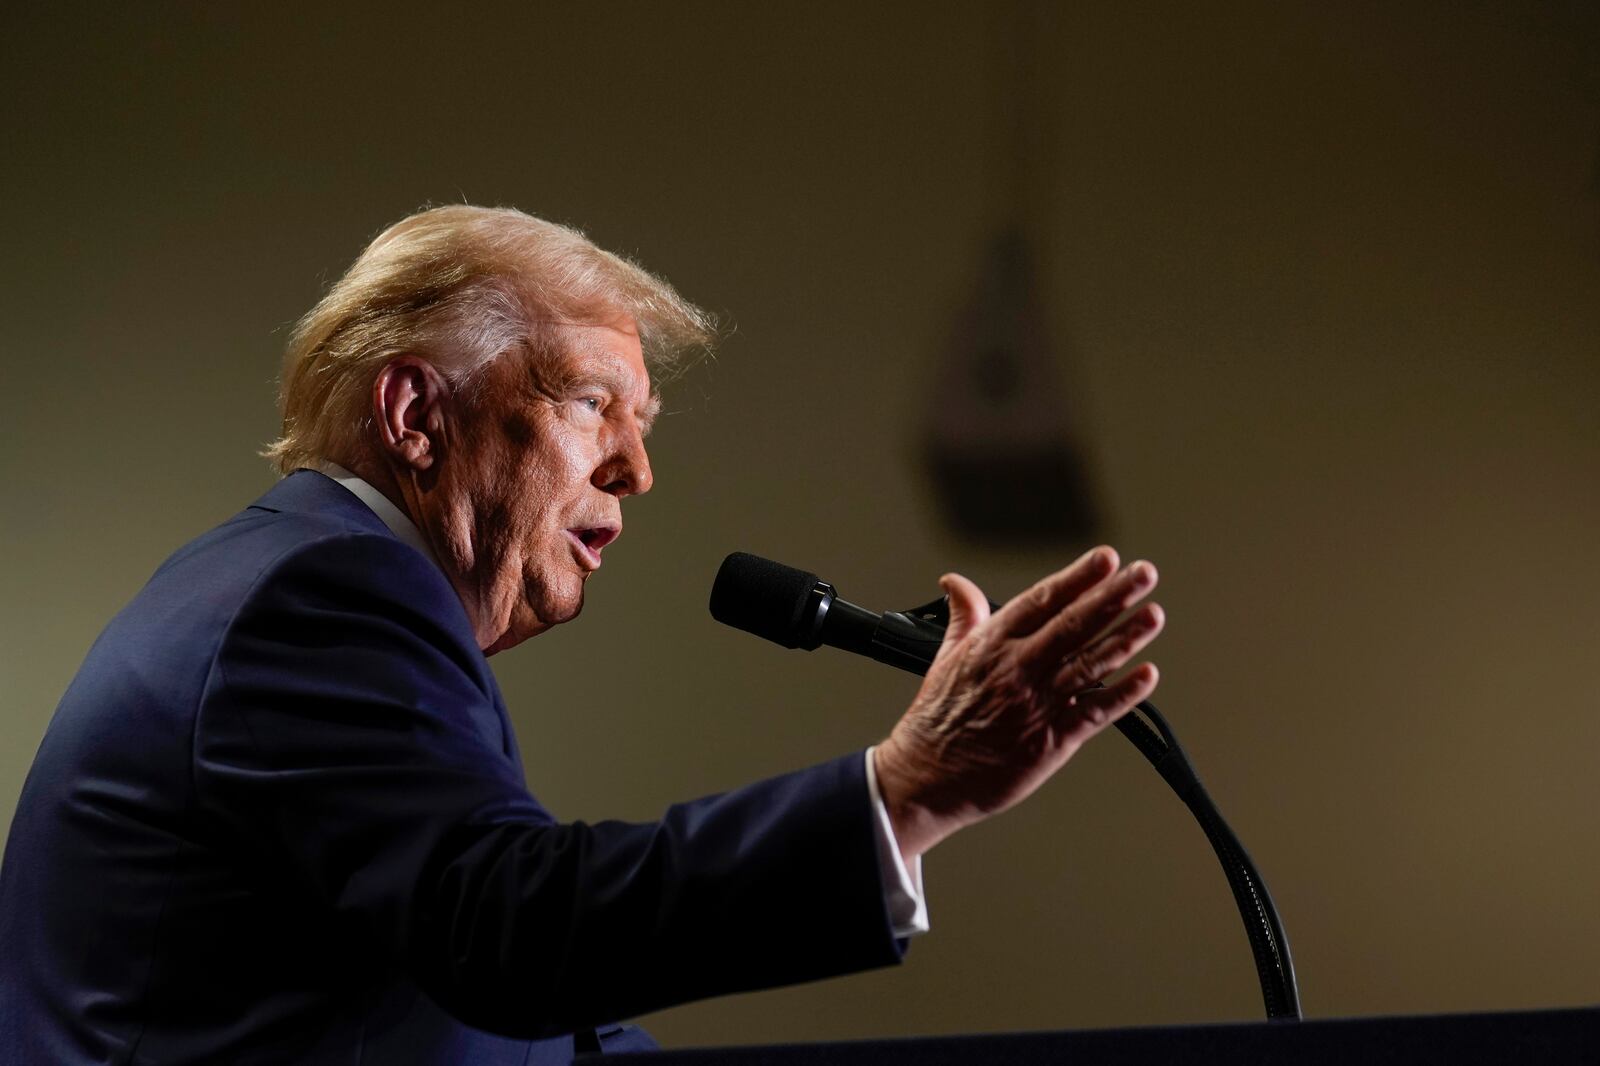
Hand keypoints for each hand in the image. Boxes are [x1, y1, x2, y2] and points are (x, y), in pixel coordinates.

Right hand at [873, 546, 1163, 864]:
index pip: (1042, 601)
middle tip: (1144, 574)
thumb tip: (956, 583)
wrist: (926, 777)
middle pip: (1074, 625)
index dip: (1077, 578)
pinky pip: (1094, 713)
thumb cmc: (935, 720)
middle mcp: (1017, 669)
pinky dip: (1122, 694)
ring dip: (1125, 638)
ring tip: (1153, 615)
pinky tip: (1147, 677)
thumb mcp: (944, 657)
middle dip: (1113, 596)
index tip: (1106, 558)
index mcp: (992, 645)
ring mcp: (1036, 704)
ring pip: (1089, 664)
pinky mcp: (1049, 741)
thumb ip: (964, 616)